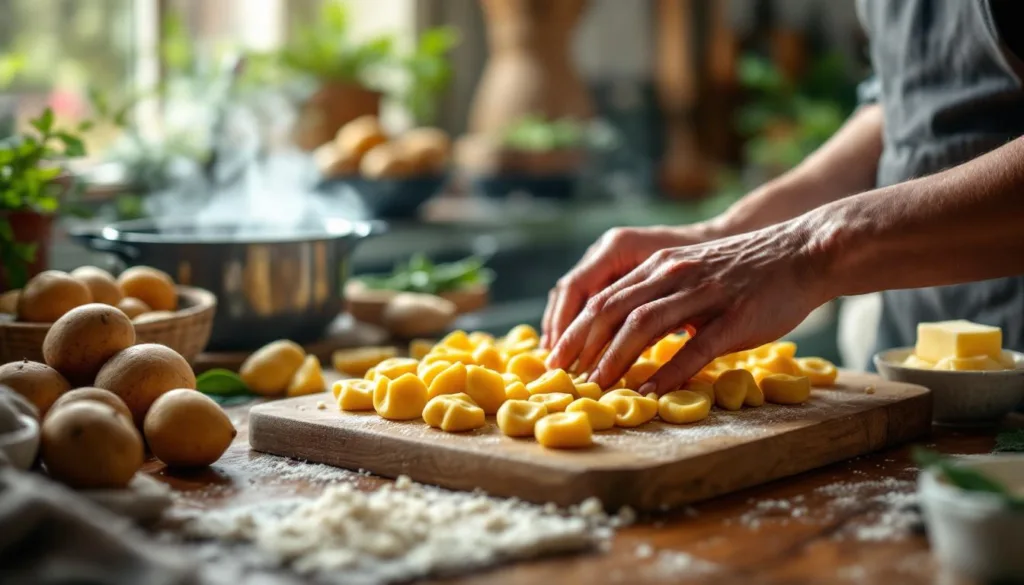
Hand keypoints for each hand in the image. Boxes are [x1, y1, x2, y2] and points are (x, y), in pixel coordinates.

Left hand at [547, 221, 828, 393]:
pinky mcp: (733, 317)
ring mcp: (703, 294)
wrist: (804, 252)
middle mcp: (674, 275)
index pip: (603, 297)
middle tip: (562, 375)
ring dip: (613, 359)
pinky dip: (667, 372)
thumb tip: (627, 331)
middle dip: (581, 345)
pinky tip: (649, 392)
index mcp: (660, 265)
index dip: (575, 329)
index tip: (555, 357)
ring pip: (643, 326)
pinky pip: (693, 348)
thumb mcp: (693, 272)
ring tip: (596, 387)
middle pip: (612, 310)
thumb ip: (661, 294)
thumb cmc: (747, 271)